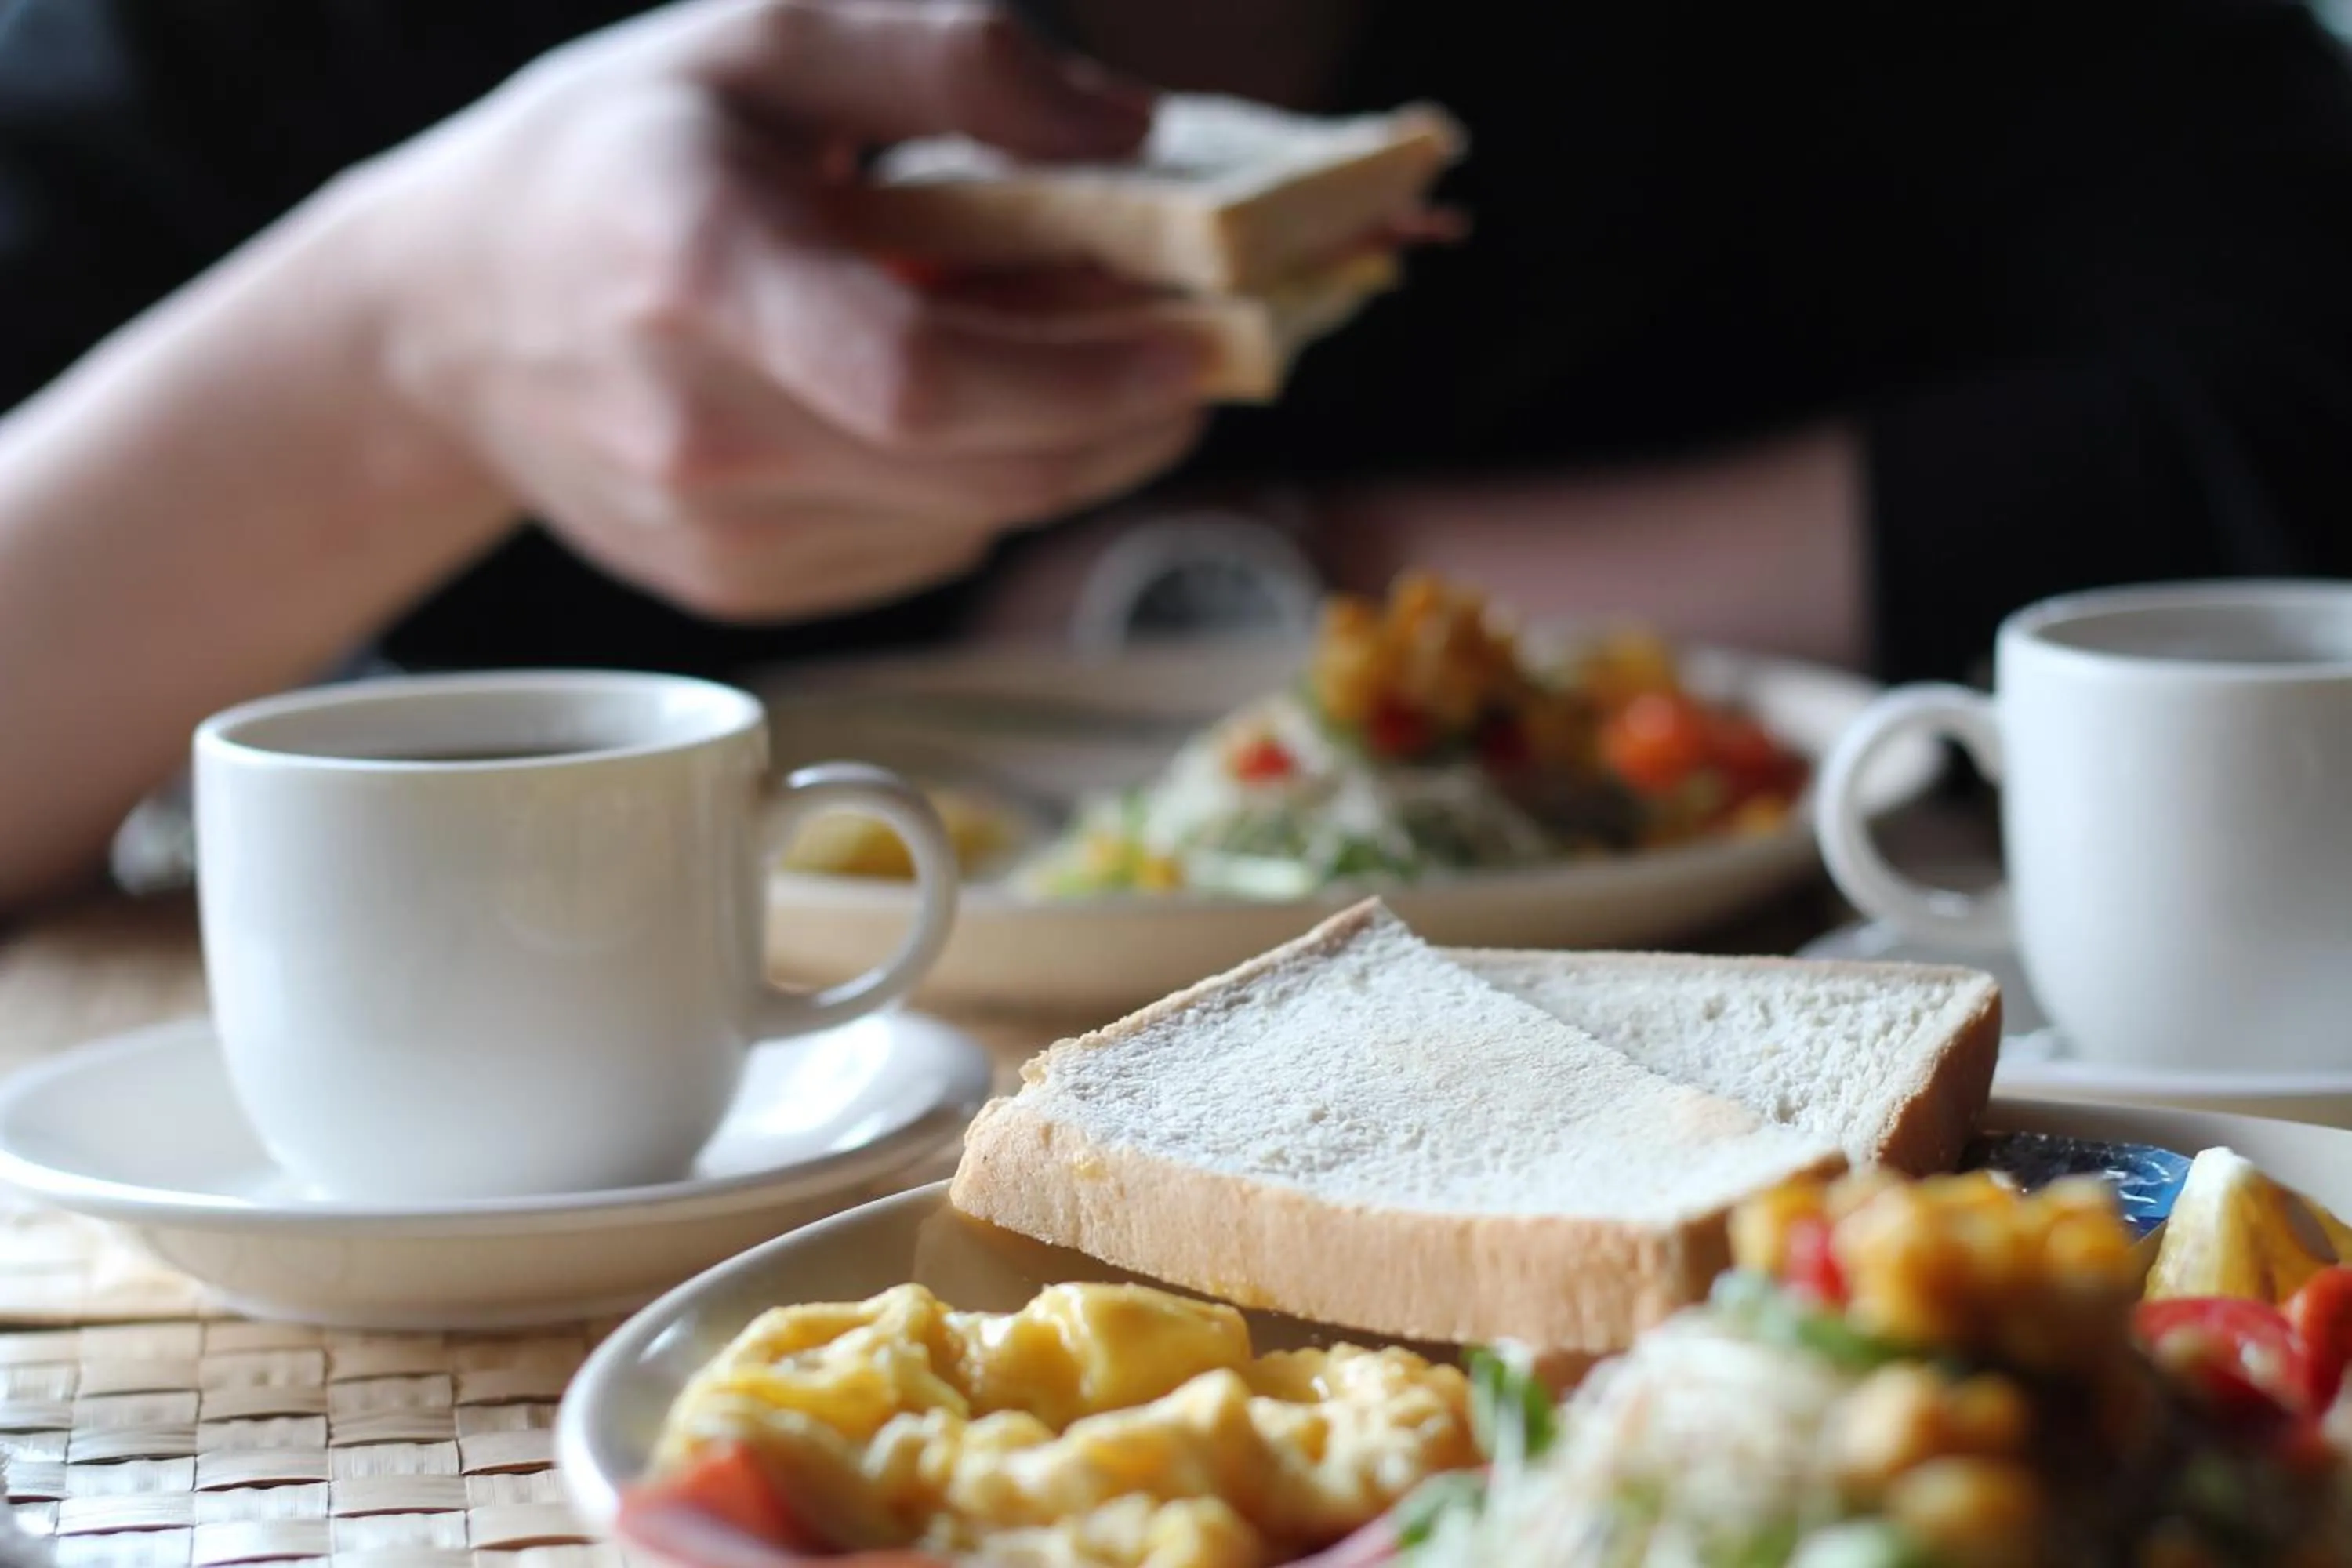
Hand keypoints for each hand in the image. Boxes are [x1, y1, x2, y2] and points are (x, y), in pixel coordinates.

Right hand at [353, 0, 1210, 621]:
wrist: (442, 316)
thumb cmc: (614, 155)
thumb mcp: (759, 36)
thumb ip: (947, 58)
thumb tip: (1126, 133)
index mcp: (700, 271)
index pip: (924, 376)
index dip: (1084, 375)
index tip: (1201, 338)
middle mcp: (703, 432)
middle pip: (982, 470)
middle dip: (1126, 414)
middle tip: (1210, 344)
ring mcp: (717, 535)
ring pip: (972, 521)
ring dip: (1073, 448)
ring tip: (1105, 353)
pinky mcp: (736, 588)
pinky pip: (924, 549)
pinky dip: (988, 482)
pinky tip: (981, 404)